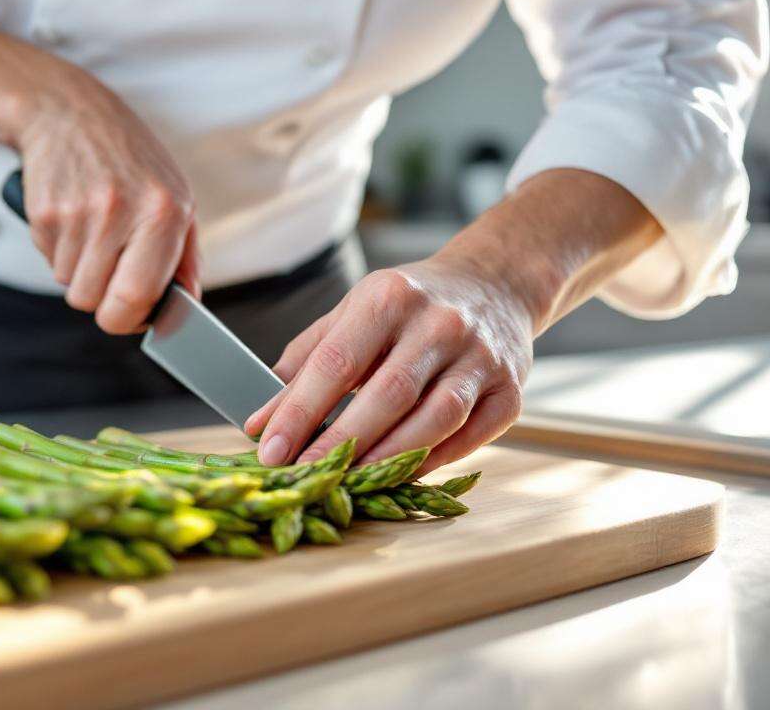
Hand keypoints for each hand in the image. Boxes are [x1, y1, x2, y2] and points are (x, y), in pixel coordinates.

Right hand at [0, 9, 198, 333]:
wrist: (69, 113)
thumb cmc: (130, 160)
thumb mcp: (175, 196)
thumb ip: (185, 256)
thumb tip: (186, 305)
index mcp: (163, 211)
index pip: (138, 297)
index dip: (129, 319)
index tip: (130, 315)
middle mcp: (120, 212)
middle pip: (95, 302)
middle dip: (100, 299)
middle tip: (109, 270)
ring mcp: (77, 213)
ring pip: (71, 286)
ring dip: (81, 271)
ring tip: (93, 230)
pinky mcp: (44, 214)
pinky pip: (50, 263)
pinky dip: (61, 251)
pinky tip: (73, 217)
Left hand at [244, 256, 534, 474]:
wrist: (494, 286)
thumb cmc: (410, 306)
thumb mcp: (353, 314)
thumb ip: (305, 364)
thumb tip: (260, 421)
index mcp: (389, 297)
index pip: (336, 362)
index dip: (299, 410)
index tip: (269, 448)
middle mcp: (440, 324)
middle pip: (386, 396)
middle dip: (339, 443)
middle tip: (303, 476)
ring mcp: (481, 358)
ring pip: (433, 421)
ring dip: (387, 459)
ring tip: (348, 483)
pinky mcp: (509, 391)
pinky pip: (468, 437)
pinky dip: (431, 462)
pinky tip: (399, 476)